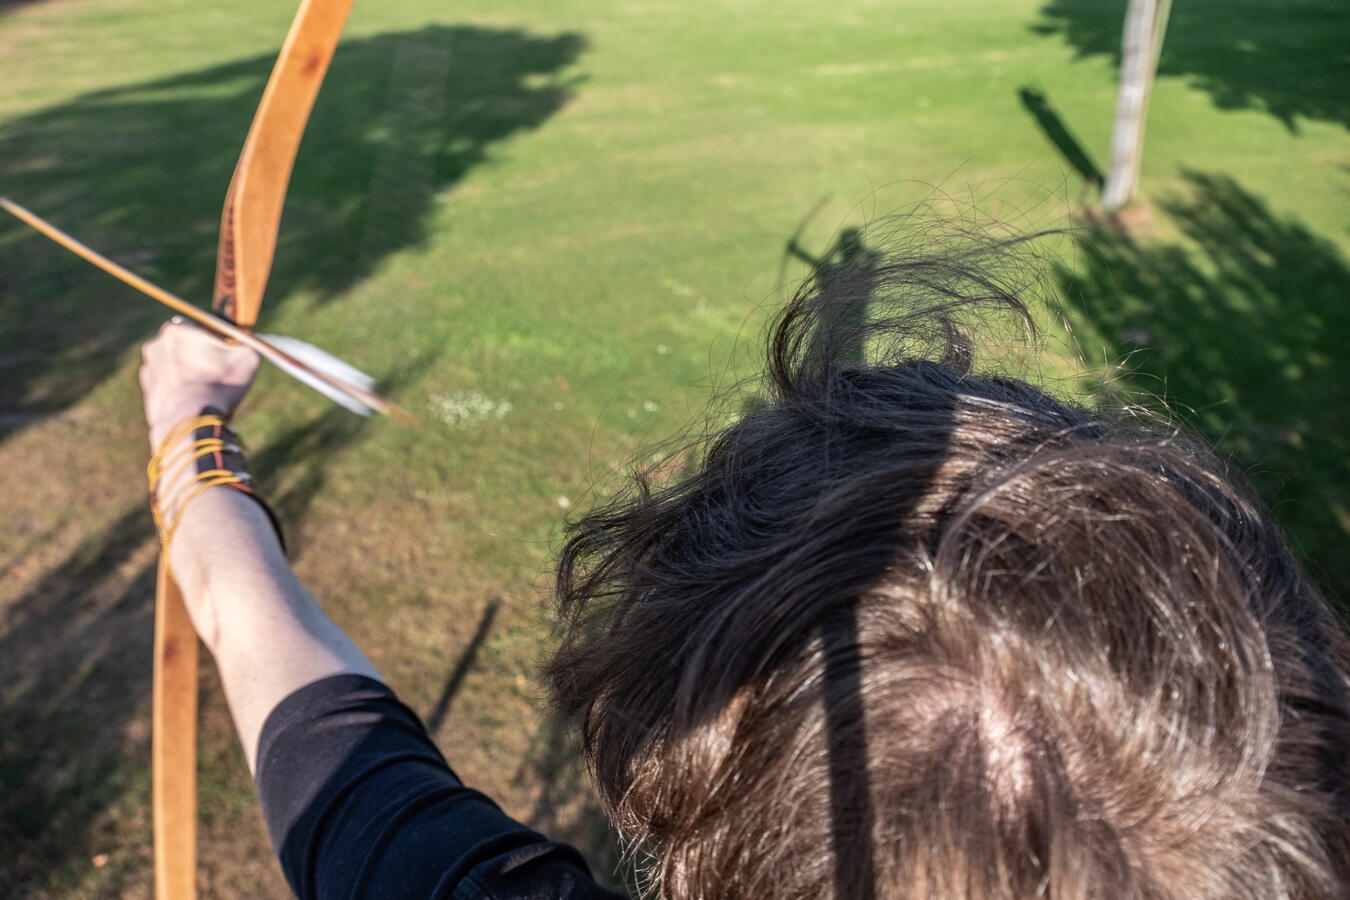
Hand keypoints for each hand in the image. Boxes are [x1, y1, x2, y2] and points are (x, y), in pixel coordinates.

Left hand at [140, 319, 259, 449]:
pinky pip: (167, 383)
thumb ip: (245, 343)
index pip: (200, 327)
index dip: (214, 341)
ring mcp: (148, 367)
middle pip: (184, 344)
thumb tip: (243, 343)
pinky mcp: (147, 389)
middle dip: (198, 355)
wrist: (189, 422)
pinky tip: (193, 400)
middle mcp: (156, 343)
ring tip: (205, 390)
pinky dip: (179, 389)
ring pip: (175, 364)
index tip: (224, 356)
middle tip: (215, 374)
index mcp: (177, 329)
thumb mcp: (247, 358)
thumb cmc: (218, 386)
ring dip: (188, 372)